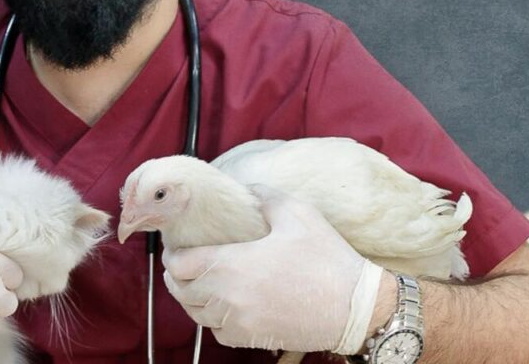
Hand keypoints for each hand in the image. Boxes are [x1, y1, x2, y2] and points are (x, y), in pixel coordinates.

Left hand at [162, 188, 377, 352]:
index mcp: (230, 265)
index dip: (173, 254)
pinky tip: (223, 303)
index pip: (178, 265)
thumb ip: (263, 195)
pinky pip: (217, 332)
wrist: (356, 307)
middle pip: (180, 291)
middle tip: (184, 261)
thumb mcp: (296, 213)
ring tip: (199, 281)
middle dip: (178, 275)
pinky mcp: (253, 339)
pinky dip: (212, 318)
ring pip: (196, 314)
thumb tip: (246, 188)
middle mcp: (227, 298)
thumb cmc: (326, 258)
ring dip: (192, 297)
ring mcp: (239, 323)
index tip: (179, 245)